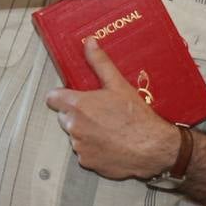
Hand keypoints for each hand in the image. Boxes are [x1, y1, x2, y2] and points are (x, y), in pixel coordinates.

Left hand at [45, 39, 179, 180]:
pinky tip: (110, 144)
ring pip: (75, 135)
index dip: (62, 96)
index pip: (52, 98)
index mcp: (77, 105)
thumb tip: (89, 43)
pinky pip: (84, 153)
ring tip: (108, 128)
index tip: (73, 96)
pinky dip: (93, 149)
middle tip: (99, 112)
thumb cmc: (136, 116)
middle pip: (64, 117)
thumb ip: (99, 62)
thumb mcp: (118, 84)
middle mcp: (73, 127)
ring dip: (85, 132)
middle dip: (76, 114)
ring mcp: (79, 146)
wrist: (153, 148)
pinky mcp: (87, 162)